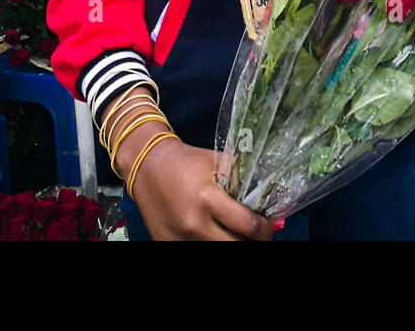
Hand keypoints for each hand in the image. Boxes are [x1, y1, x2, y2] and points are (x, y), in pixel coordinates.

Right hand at [126, 133, 273, 241]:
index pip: (247, 225)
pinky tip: (215, 235)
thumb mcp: (217, 162)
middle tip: (257, 235)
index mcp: (208, 198)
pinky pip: (196, 251)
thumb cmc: (186, 163)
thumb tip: (268, 198)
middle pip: (235, 246)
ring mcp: (180, 239)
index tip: (268, 225)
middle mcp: (194, 224)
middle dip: (252, 242)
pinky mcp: (168, 246)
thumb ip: (242, 179)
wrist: (147, 168)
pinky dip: (210, 244)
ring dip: (231, 244)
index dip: (264, 229)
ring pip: (217, 252)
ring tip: (235, 233)